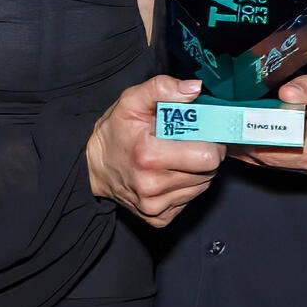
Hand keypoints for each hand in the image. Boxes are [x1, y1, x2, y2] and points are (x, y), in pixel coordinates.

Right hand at [87, 75, 225, 226]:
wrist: (95, 166)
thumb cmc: (116, 131)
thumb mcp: (132, 100)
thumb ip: (163, 88)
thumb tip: (195, 89)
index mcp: (149, 155)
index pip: (207, 156)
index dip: (212, 140)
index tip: (205, 130)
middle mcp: (152, 186)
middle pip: (209, 172)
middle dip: (206, 153)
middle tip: (192, 141)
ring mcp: (156, 206)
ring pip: (202, 186)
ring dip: (197, 169)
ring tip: (179, 154)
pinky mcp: (159, 218)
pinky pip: (190, 199)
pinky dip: (187, 184)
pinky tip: (172, 171)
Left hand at [230, 68, 306, 177]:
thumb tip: (284, 93)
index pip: (302, 152)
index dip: (271, 150)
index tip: (243, 140)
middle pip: (289, 164)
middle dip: (255, 155)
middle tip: (224, 139)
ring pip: (292, 169)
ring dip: (262, 158)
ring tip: (232, 141)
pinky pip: (300, 168)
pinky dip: (278, 159)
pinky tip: (257, 147)